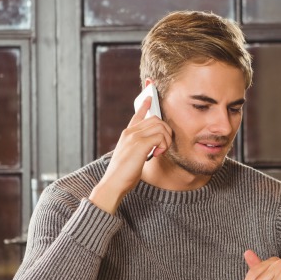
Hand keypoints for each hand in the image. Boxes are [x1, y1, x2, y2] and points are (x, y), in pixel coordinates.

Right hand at [88, 96, 171, 213]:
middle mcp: (130, 132)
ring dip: (166, 139)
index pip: (138, 115)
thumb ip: (140, 148)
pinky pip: (160, 136)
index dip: (145, 104)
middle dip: (166, 131)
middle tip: (163, 147)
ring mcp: (134, 137)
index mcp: (127, 134)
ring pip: (160, 126)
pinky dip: (163, 145)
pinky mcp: (139, 144)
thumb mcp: (131, 157)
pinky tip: (157, 154)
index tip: (149, 96)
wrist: (113, 183)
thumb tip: (154, 146)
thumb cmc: (123, 174)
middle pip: (156, 119)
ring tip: (160, 151)